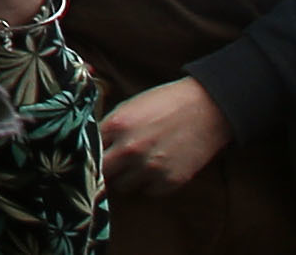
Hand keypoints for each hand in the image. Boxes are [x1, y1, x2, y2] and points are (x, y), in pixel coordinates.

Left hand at [98, 76, 229, 194]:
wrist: (206, 109)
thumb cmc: (166, 103)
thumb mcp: (131, 106)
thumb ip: (111, 126)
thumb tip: (92, 144)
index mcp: (117, 124)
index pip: (89, 149)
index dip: (90, 152)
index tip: (93, 155)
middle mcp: (130, 149)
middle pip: (102, 173)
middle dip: (105, 169)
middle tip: (113, 164)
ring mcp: (150, 167)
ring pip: (124, 186)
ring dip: (128, 177)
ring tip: (140, 163)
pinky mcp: (170, 181)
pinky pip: (149, 192)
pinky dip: (151, 184)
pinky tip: (158, 168)